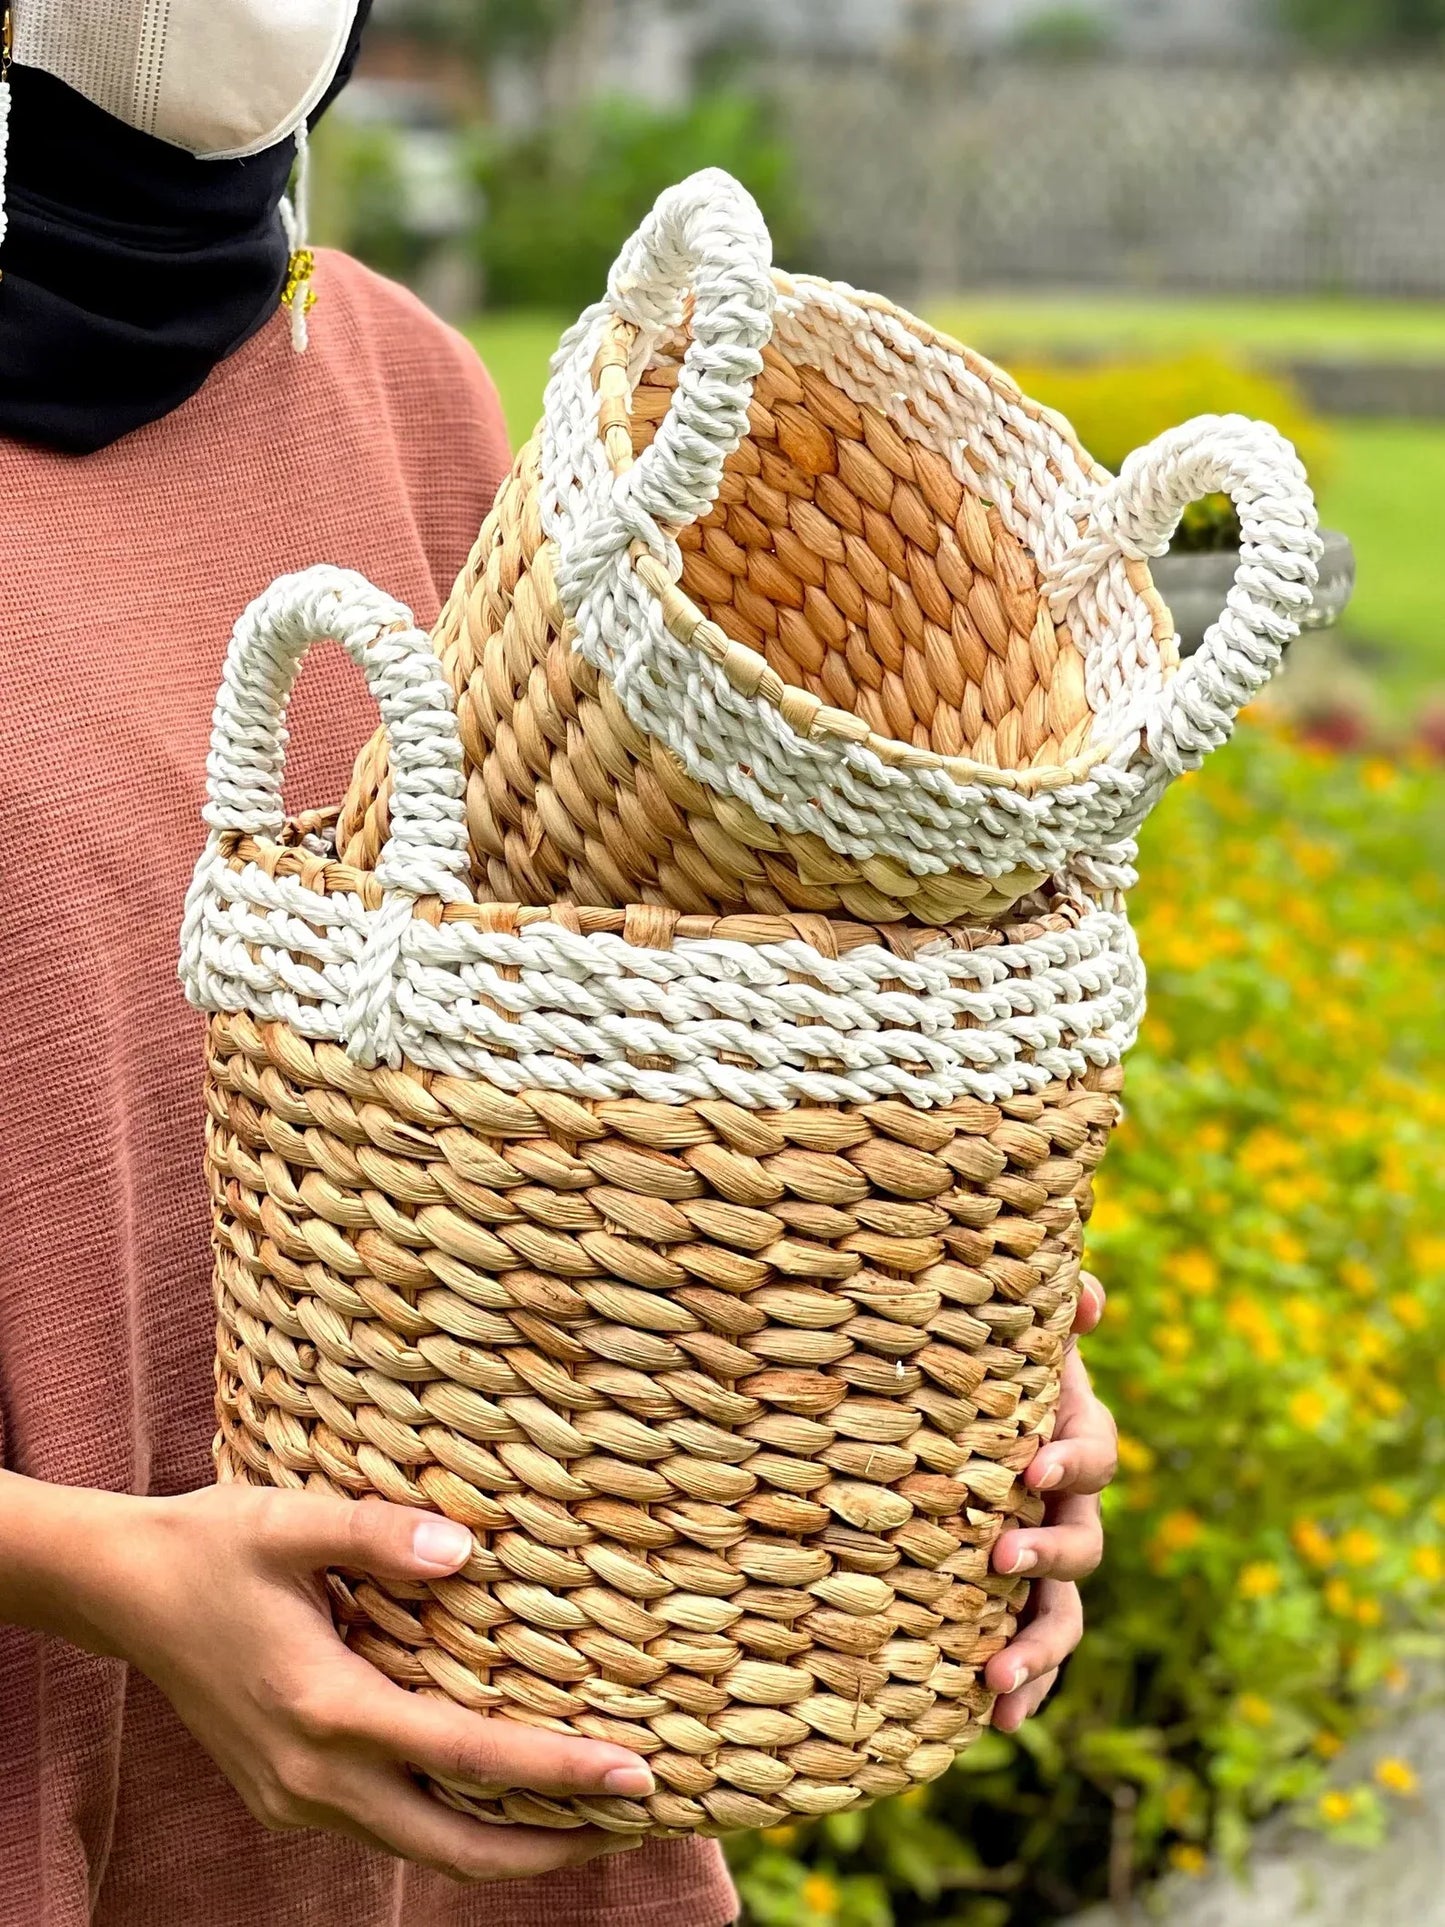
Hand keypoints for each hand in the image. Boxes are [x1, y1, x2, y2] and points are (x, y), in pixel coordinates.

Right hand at [0, 1476, 652, 1880]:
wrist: (125, 1589)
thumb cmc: (214, 1544)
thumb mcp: (293, 1519)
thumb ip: (380, 1534)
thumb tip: (470, 1551)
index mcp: (327, 1709)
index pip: (471, 1758)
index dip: (561, 1773)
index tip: (637, 1776)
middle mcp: (315, 1775)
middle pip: (458, 1848)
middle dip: (556, 1848)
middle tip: (640, 1820)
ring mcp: (297, 1796)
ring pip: (424, 1848)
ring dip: (510, 1845)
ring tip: (591, 1817)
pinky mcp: (288, 1793)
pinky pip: (390, 1826)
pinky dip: (456, 1823)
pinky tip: (501, 1791)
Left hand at [984, 1274, 1117, 1732]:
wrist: (954, 1404)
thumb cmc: (985, 1359)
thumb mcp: (1013, 1329)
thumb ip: (1052, 1305)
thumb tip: (1086, 1293)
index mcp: (1073, 1438)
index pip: (1093, 1454)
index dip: (1072, 1463)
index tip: (1032, 1469)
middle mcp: (1069, 1508)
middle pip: (1082, 1545)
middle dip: (1046, 1557)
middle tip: (1001, 1560)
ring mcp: (1044, 1559)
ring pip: (1063, 1614)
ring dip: (1037, 1649)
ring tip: (997, 1682)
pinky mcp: (1010, 1599)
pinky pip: (1030, 1648)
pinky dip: (1024, 1686)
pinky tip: (995, 1722)